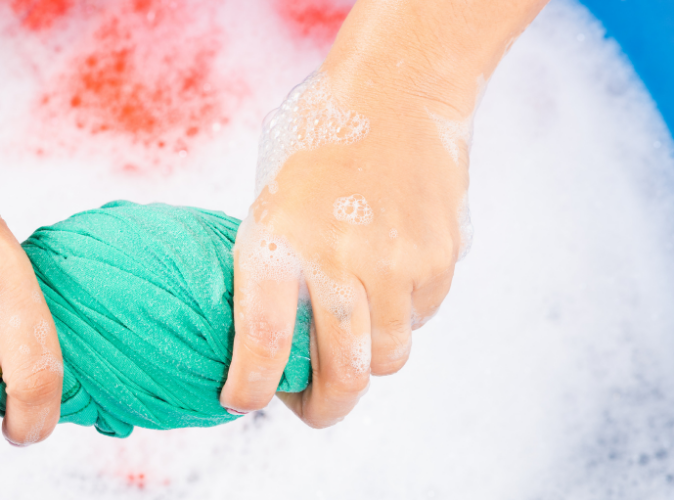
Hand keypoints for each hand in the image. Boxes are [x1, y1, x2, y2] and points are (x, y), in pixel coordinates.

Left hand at [220, 70, 466, 425]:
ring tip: (348, 325)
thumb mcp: (270, 203)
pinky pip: (419, 319)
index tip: (240, 399)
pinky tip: (384, 275)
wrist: (396, 93)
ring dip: (365, 358)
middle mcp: (337, 258)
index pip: (263, 341)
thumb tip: (270, 341)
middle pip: (343, 375)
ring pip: (386, 357)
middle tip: (310, 403)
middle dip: (324, 407)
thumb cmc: (318, 146)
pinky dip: (400, 314)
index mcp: (278, 241)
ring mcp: (396, 263)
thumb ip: (272, 270)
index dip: (249, 387)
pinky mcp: (438, 260)